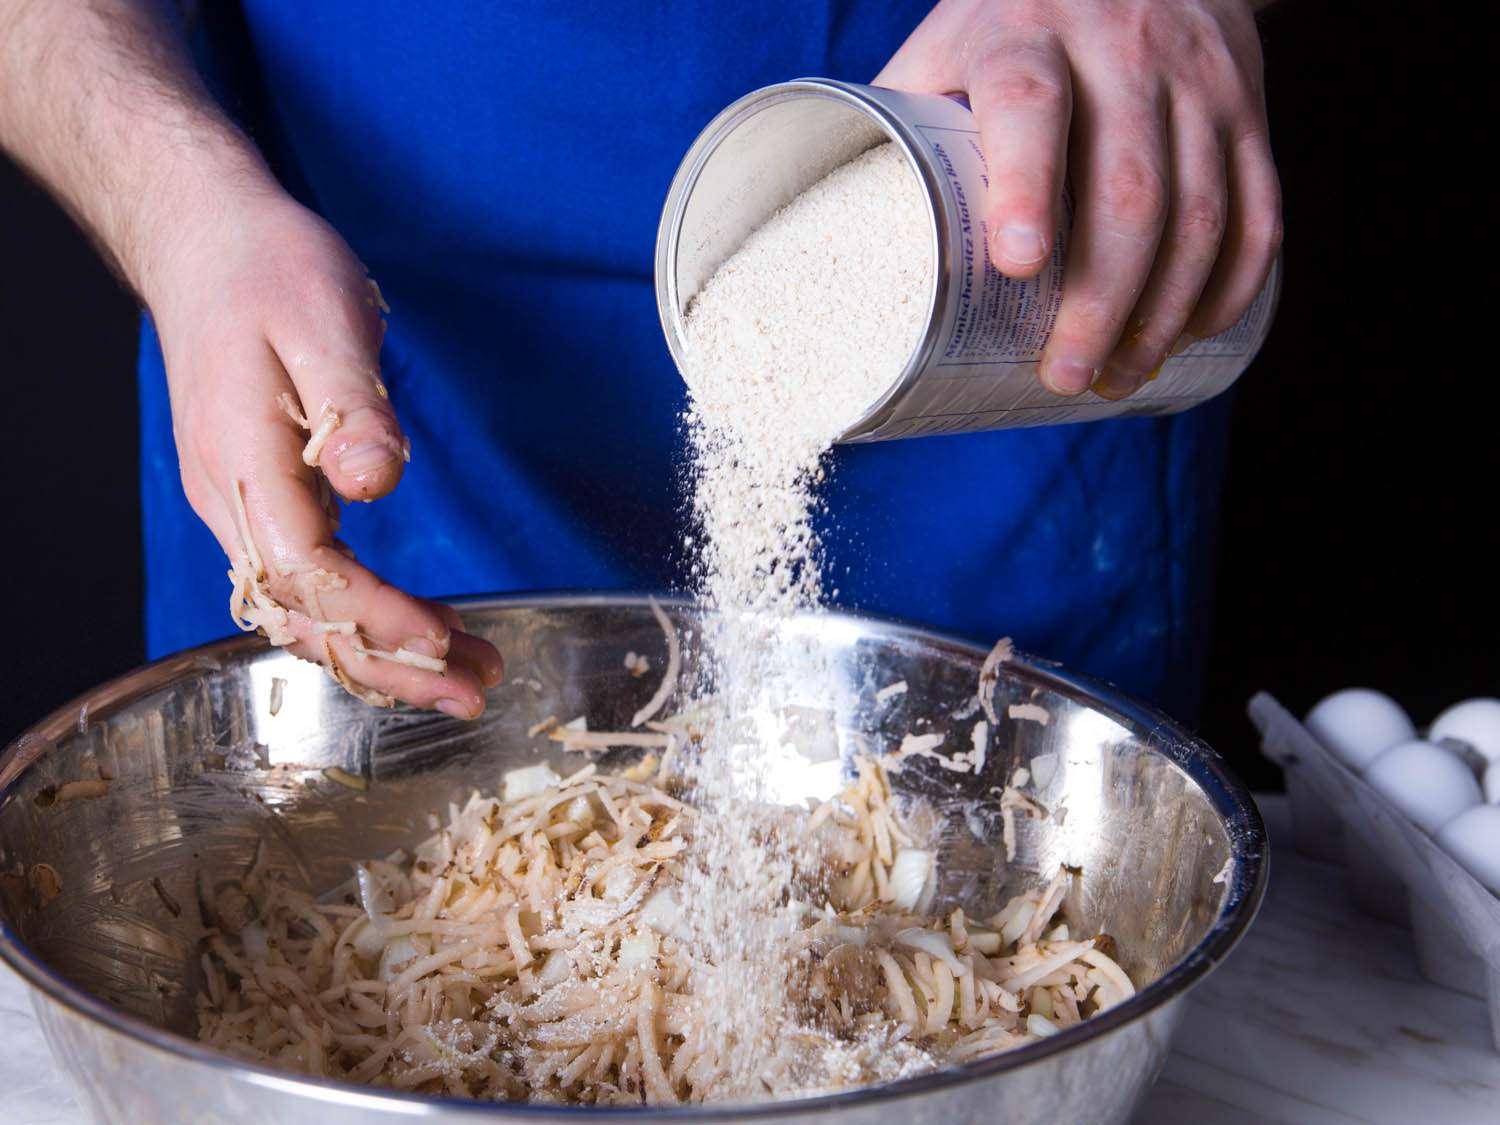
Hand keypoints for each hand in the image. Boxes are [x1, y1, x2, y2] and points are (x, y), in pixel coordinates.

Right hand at [146, 189, 503, 715]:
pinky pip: (311, 586)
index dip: (378, 617)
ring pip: (309, 612)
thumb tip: (373, 481)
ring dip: (386, 652)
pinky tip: (419, 632)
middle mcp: (234, 502)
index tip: (447, 639)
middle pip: (307, 616)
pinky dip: (366, 620)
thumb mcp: (322, 316)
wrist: (207, 245)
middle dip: (393, 663)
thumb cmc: (269, 271)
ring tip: (468, 671)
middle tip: (478, 689)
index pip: (310, 572)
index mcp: (245, 463)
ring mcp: (244, 507)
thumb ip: (349, 406)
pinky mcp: (266, 502)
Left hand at [878, 0, 1281, 398]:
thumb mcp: (946, 50)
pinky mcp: (1247, 108)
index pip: (1030, 105)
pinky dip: (1228, 288)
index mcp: (1024, 33)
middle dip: (1101, 300)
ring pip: (1200, 212)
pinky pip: (1258, 211)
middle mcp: (1121, 48)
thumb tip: (832, 240)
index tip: (1021, 266)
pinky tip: (1187, 336)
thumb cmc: (1012, 27)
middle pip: (1128, 187)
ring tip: (1116, 377)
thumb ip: (904, 128)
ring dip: (1161, 313)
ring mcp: (1196, 80)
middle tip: (1064, 375)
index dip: (1027, 186)